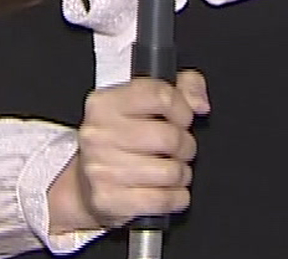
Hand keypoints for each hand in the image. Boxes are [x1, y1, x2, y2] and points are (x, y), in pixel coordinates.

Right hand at [49, 69, 209, 231]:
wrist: (88, 185)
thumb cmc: (122, 141)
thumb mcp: (146, 102)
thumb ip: (183, 88)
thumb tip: (199, 103)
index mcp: (106, 103)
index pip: (160, 96)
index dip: (183, 109)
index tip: (183, 119)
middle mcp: (99, 134)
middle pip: (169, 137)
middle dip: (186, 146)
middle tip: (179, 150)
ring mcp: (101, 168)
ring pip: (170, 171)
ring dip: (181, 174)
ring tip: (171, 171)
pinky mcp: (108, 199)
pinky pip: (163, 200)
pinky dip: (176, 198)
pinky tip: (167, 190)